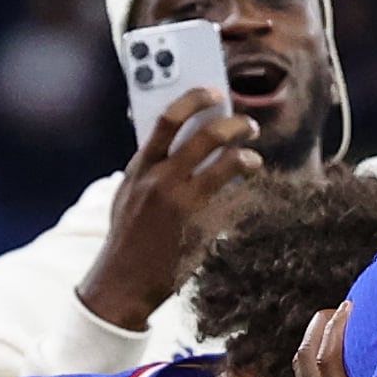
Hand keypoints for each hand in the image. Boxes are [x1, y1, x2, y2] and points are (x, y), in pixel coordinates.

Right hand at [74, 87, 264, 330]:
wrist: (123, 283)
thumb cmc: (127, 237)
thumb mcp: (128, 194)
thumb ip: (149, 166)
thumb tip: (178, 139)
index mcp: (140, 168)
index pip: (168, 119)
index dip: (194, 99)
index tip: (214, 93)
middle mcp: (161, 181)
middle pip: (206, 136)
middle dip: (235, 125)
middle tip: (248, 126)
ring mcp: (183, 206)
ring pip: (228, 165)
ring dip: (248, 157)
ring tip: (253, 160)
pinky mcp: (201, 229)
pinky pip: (234, 201)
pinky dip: (245, 194)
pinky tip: (249, 195)